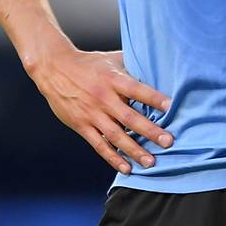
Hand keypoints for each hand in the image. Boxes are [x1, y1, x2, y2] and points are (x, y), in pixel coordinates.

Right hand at [29, 47, 172, 174]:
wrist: (54, 68)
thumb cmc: (87, 63)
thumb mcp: (110, 58)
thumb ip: (132, 65)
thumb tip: (156, 66)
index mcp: (112, 79)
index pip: (137, 89)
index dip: (154, 98)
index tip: (171, 107)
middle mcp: (103, 97)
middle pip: (129, 117)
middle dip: (150, 131)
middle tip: (168, 142)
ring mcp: (92, 113)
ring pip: (116, 136)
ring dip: (134, 150)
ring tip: (150, 162)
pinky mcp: (81, 125)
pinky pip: (99, 145)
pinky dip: (113, 158)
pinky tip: (126, 168)